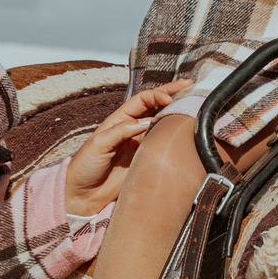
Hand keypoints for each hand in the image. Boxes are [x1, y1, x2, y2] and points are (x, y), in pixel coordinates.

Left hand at [62, 80, 191, 216]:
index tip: (170, 98)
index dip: (157, 95)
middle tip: (190, 84)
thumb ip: (122, 130)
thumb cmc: (85, 166)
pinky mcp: (147, 159)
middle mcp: (133, 129)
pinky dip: (176, 136)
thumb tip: (147, 121)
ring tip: (193, 103)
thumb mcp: (99, 144)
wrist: (83, 195)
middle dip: (172, 93)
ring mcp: (142, 144)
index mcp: (120, 119)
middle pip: (156, 106)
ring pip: (163, 123)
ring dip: (177, 112)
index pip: (143, 100)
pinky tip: (187, 130)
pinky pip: (164, 145)